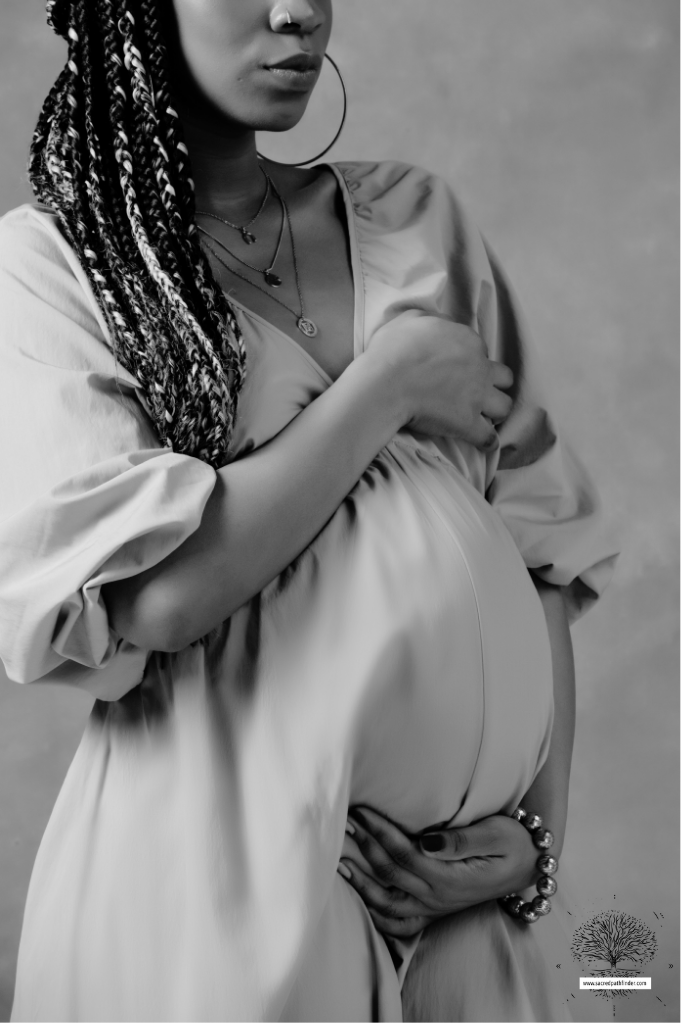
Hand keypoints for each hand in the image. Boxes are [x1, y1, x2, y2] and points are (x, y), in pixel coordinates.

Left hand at [337, 807, 537, 937]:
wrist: (529, 866)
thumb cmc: (513, 843)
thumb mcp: (496, 834)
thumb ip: (461, 839)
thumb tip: (427, 840)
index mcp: (450, 876)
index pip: (404, 853)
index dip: (380, 832)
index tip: (362, 810)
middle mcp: (438, 896)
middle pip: (390, 873)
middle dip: (365, 846)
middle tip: (345, 820)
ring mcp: (435, 907)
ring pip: (388, 903)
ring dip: (362, 882)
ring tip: (340, 859)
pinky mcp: (435, 910)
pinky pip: (399, 924)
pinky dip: (376, 914)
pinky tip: (360, 896)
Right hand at [366, 311, 512, 450]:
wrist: (386, 382)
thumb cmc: (393, 349)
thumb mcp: (412, 319)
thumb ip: (434, 319)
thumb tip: (443, 324)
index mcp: (468, 342)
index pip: (481, 352)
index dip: (470, 361)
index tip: (457, 370)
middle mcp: (479, 368)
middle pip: (504, 378)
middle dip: (494, 384)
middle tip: (478, 391)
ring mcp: (476, 397)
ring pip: (504, 407)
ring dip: (495, 411)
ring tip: (484, 416)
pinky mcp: (467, 423)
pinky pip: (488, 438)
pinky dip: (487, 441)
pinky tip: (485, 443)